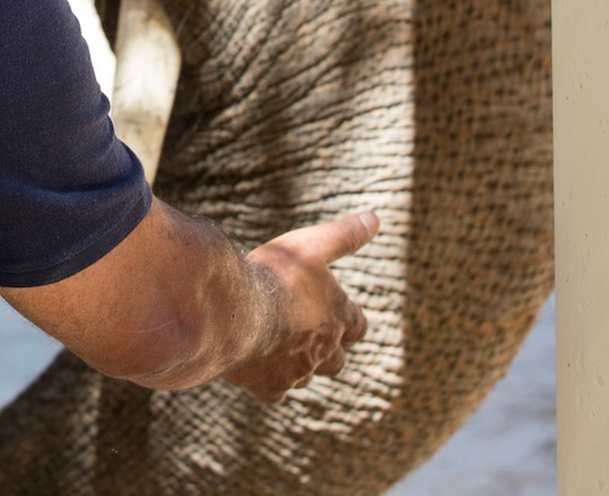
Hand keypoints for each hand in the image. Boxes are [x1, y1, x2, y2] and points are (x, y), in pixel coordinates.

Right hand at [225, 211, 377, 402]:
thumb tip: (375, 218)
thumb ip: (344, 235)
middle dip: (326, 349)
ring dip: (295, 363)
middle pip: (336, 360)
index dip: (349, 320)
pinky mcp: (270, 388)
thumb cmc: (273, 275)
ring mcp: (297, 372)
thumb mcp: (310, 245)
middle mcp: (324, 349)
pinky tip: (251, 365)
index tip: (339, 315)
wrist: (232, 311)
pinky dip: (267, 380)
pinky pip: (275, 391)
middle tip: (305, 333)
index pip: (358, 326)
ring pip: (304, 375)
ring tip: (273, 345)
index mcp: (338, 315)